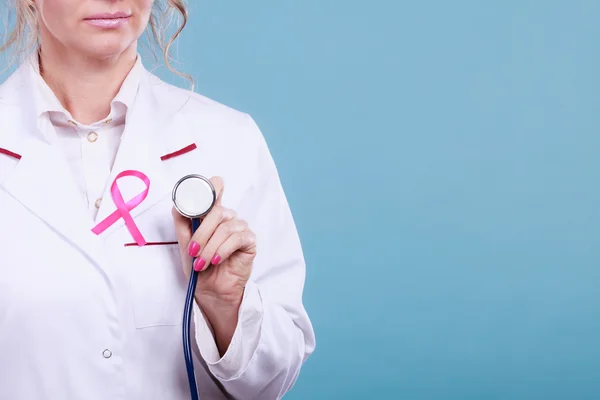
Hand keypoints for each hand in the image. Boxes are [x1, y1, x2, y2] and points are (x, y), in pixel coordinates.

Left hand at [172, 176, 256, 354]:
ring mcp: (240, 229)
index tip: (210, 185)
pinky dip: (223, 250)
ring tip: (202, 263)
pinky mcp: (249, 242)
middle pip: (218, 211)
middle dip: (202, 232)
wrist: (210, 291)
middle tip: (193, 251)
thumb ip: (182, 224)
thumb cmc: (198, 267)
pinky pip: (237, 238)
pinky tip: (217, 260)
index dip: (213, 186)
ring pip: (225, 227)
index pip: (215, 191)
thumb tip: (178, 205)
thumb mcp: (185, 245)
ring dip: (210, 246)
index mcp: (211, 215)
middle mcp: (227, 219)